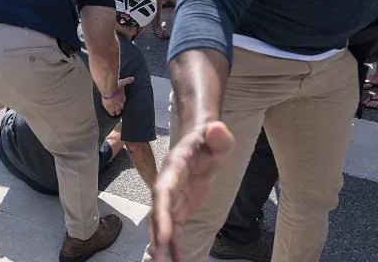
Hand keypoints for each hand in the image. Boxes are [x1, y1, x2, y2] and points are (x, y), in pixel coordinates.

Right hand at [101, 77, 134, 115]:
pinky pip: (111, 113)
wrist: (109, 91)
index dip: (121, 100)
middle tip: (117, 105)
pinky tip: (110, 112)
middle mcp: (120, 104)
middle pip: (121, 108)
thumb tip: (133, 78)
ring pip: (117, 112)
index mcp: (123, 98)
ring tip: (114, 110)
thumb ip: (128, 80)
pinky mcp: (109, 109)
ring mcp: (115, 107)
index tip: (119, 99)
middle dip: (119, 107)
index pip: (123, 101)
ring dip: (116, 111)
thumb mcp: (123, 82)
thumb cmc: (115, 86)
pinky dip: (111, 113)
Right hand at [149, 122, 233, 260]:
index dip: (161, 213)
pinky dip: (176, 248)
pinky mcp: (179, 208)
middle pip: (159, 214)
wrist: (202, 140)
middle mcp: (168, 184)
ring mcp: (172, 198)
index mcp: (175, 167)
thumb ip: (218, 135)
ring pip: (164, 226)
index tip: (164, 236)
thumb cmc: (209, 138)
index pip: (164, 191)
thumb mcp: (218, 135)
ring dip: (164, 248)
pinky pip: (176, 231)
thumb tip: (217, 129)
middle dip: (159, 238)